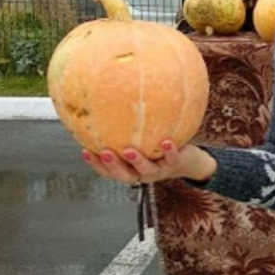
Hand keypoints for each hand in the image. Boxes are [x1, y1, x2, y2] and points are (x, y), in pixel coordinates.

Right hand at [82, 140, 216, 184]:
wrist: (190, 161)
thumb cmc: (158, 146)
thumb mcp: (143, 137)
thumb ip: (127, 127)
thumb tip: (107, 99)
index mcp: (130, 168)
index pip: (108, 171)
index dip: (96, 164)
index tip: (84, 151)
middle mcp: (142, 172)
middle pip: (124, 175)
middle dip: (113, 166)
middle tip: (104, 152)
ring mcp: (159, 170)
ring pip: (146, 170)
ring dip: (137, 162)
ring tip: (129, 150)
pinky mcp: (176, 164)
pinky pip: (172, 159)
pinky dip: (168, 151)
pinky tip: (166, 141)